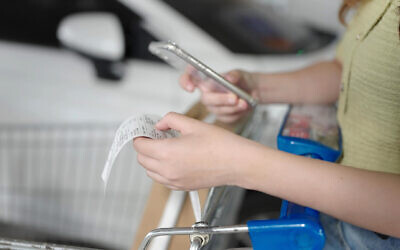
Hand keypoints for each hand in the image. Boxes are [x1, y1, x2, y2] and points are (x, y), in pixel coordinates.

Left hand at [133, 112, 254, 189]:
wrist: (237, 163)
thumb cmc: (220, 145)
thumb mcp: (192, 124)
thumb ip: (170, 120)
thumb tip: (160, 124)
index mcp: (167, 152)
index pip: (140, 146)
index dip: (140, 136)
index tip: (145, 131)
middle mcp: (167, 170)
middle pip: (142, 159)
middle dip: (145, 147)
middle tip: (156, 137)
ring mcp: (174, 181)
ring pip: (150, 171)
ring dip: (151, 159)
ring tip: (165, 147)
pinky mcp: (182, 187)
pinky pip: (162, 180)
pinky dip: (161, 170)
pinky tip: (173, 159)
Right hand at [179, 67, 258, 122]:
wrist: (254, 91)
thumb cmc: (242, 80)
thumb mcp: (240, 74)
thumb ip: (234, 75)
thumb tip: (229, 78)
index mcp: (206, 80)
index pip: (188, 78)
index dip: (185, 82)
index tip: (191, 88)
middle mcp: (207, 94)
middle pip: (206, 99)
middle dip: (221, 99)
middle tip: (234, 97)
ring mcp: (214, 107)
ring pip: (218, 110)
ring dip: (233, 107)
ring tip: (244, 102)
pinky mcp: (222, 116)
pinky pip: (227, 118)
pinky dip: (237, 113)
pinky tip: (244, 107)